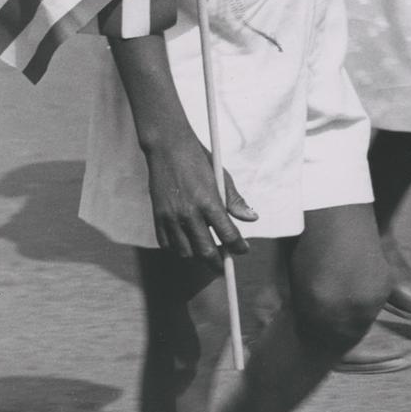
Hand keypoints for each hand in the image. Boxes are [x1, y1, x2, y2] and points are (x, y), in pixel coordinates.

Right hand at [144, 135, 256, 261]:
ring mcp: (171, 216)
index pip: (228, 235)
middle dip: (218, 262)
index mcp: (209, 201)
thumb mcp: (221, 176)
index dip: (238, 246)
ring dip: (197, 255)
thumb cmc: (198, 159)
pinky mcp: (157, 216)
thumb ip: (235, 201)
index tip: (243, 250)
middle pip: (206, 251)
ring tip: (205, 251)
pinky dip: (178, 247)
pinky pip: (166, 244)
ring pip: (185, 252)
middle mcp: (189, 213)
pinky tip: (186, 242)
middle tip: (224, 265)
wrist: (167, 146)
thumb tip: (252, 218)